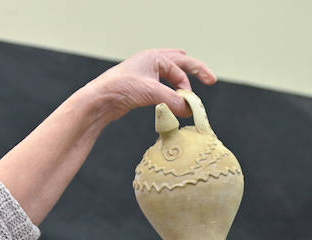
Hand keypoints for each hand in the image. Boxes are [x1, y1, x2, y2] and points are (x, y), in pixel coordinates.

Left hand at [85, 49, 216, 122]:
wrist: (100, 99)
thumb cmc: (121, 88)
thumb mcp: (152, 92)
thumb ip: (174, 100)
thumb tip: (190, 110)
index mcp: (154, 57)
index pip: (180, 69)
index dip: (188, 86)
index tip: (191, 103)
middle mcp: (150, 62)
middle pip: (180, 63)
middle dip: (196, 70)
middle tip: (211, 79)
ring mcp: (145, 73)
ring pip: (170, 71)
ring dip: (183, 76)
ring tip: (195, 73)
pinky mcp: (140, 86)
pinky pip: (162, 83)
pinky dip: (172, 86)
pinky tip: (173, 87)